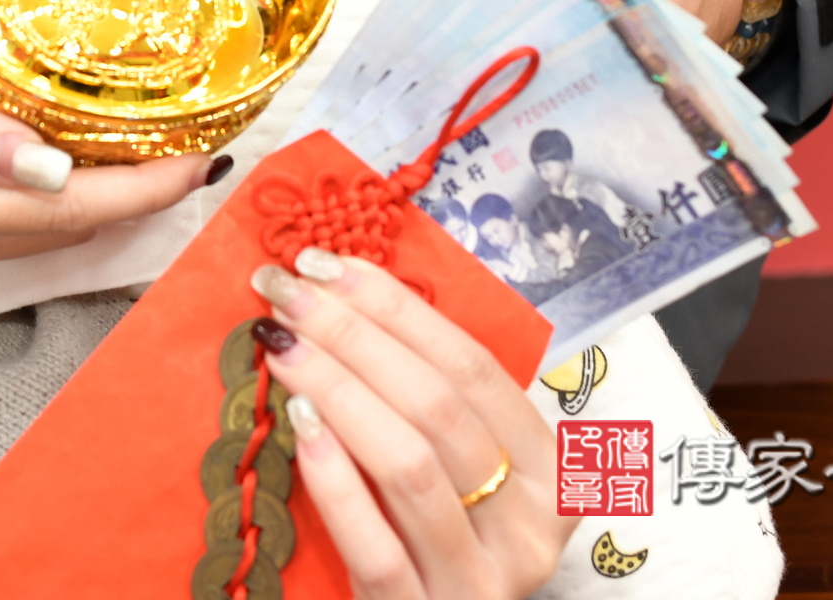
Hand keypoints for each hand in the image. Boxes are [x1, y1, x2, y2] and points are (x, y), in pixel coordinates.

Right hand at [0, 31, 206, 278]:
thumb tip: (52, 168)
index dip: (146, 184)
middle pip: (67, 231)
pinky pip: (6, 222)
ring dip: (106, 197)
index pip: (68, 209)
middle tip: (212, 143)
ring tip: (165, 149)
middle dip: (144, 194)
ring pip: (40, 232)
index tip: (210, 150)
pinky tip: (78, 158)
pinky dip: (57, 195)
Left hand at [253, 252, 573, 599]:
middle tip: (286, 292)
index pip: (473, 367)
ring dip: (336, 389)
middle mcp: (528, 528)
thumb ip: (431, 403)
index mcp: (551, 476)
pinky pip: (377, 544)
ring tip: (281, 345)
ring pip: (409, 465)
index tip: (326, 264)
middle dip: (354, 334)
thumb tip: (345, 297)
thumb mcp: (460, 473)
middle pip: (438, 406)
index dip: (396, 307)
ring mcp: (480, 580)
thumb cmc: (434, 544)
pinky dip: (335, 480)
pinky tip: (299, 425)